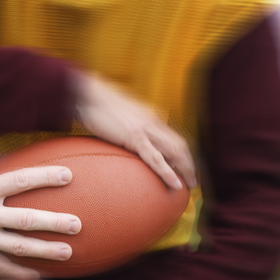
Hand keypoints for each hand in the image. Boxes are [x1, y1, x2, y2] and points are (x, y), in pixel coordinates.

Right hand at [0, 152, 81, 279]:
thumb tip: (7, 152)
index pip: (19, 180)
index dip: (45, 177)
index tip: (68, 176)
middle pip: (26, 219)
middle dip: (54, 222)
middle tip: (77, 225)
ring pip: (18, 247)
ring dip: (45, 252)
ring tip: (68, 254)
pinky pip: (1, 269)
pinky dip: (21, 275)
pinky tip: (41, 279)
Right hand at [72, 71, 196, 189]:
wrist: (87, 94)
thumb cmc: (95, 104)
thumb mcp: (115, 115)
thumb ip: (124, 126)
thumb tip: (121, 135)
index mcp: (149, 117)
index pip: (173, 137)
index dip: (182, 153)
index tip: (184, 167)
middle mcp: (152, 121)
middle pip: (180, 145)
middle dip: (189, 163)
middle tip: (192, 180)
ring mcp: (145, 129)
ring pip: (175, 151)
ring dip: (186, 169)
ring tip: (190, 185)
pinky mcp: (135, 137)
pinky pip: (156, 159)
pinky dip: (168, 172)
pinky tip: (175, 184)